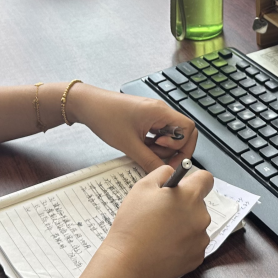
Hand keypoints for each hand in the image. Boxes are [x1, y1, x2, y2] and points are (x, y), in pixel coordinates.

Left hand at [68, 83, 197, 173]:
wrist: (88, 105)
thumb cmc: (106, 116)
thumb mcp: (129, 144)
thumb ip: (149, 160)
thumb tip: (164, 173)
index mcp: (160, 112)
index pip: (189, 129)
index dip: (185, 147)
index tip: (172, 160)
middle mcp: (160, 111)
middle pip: (182, 133)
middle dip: (173, 150)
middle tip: (158, 159)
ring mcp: (153, 114)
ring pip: (169, 135)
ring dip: (161, 148)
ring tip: (144, 151)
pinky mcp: (146, 118)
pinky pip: (158, 133)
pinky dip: (153, 144)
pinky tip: (140, 147)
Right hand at [96, 165, 213, 277]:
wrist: (128, 263)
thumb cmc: (133, 224)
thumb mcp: (142, 187)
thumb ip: (162, 173)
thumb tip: (173, 174)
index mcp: (190, 196)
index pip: (206, 179)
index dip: (193, 180)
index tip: (182, 186)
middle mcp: (201, 217)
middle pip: (198, 203)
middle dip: (183, 204)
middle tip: (161, 212)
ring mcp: (201, 240)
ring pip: (196, 224)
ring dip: (183, 224)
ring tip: (159, 232)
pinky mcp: (197, 258)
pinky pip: (193, 244)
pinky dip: (182, 243)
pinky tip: (164, 246)